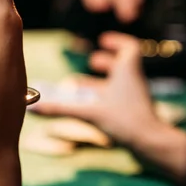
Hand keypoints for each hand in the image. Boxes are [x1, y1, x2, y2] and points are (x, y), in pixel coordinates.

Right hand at [31, 32, 158, 147]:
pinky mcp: (134, 114)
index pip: (130, 48)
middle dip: (106, 63)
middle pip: (122, 66)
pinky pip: (118, 101)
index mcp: (127, 72)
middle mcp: (132, 83)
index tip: (102, 40)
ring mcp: (135, 99)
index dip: (117, 42)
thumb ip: (61, 109)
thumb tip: (34, 106)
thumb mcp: (90, 112)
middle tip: (92, 62)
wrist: (151, 144)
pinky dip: (104, 99)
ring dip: (101, 83)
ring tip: (81, 86)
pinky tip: (90, 107)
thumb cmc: (125, 121)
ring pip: (118, 85)